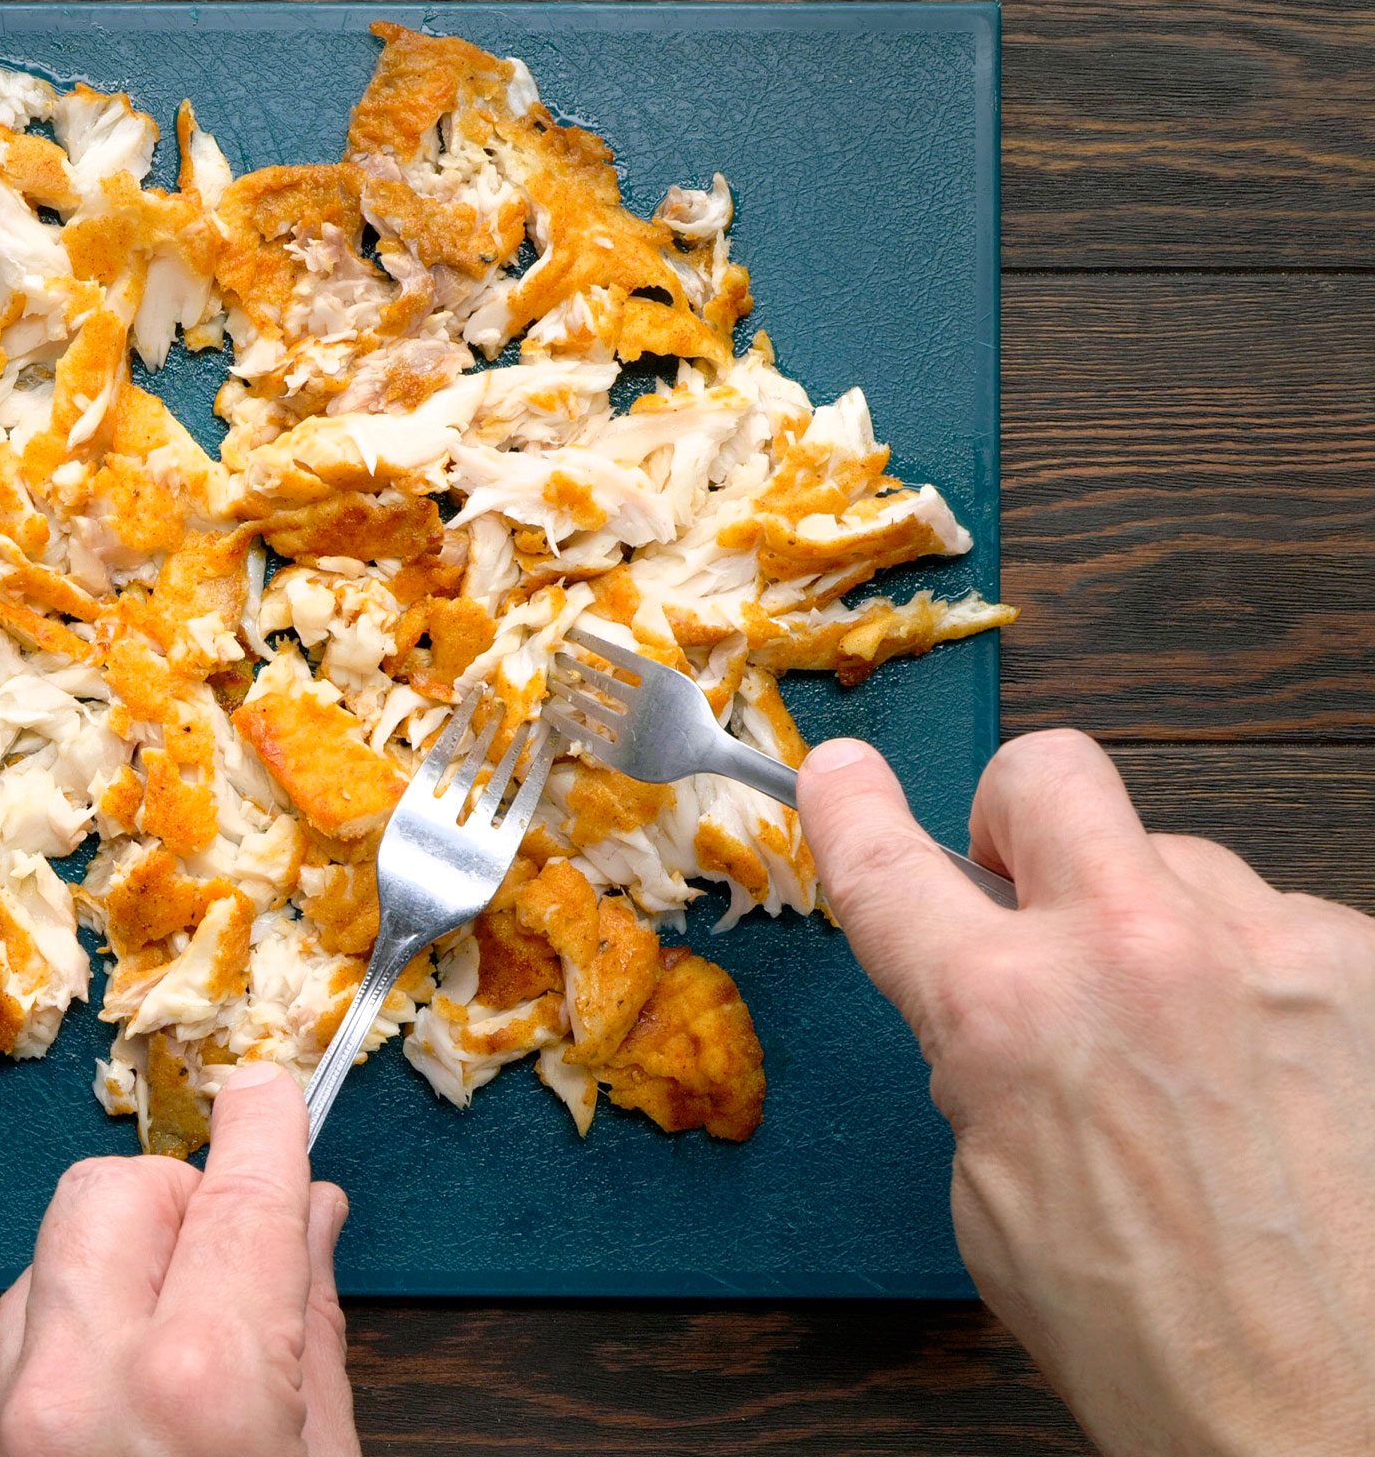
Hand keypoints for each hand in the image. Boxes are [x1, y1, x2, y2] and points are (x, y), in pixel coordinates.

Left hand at [0, 1063, 358, 1456]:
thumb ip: (311, 1342)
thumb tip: (308, 1224)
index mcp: (199, 1389)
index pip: (239, 1199)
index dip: (263, 1129)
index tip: (266, 1096)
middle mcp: (76, 1387)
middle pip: (111, 1189)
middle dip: (174, 1201)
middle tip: (222, 1268)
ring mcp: (0, 1420)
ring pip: (47, 1264)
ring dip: (110, 1284)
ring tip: (163, 1376)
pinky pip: (5, 1351)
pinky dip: (60, 1358)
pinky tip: (107, 1423)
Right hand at [800, 729, 1374, 1456]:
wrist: (1327, 1407)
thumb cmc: (1152, 1333)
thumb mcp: (991, 1190)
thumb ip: (980, 1055)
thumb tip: (989, 989)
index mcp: (1004, 1012)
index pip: (888, 863)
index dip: (851, 805)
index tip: (843, 772)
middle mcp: (1132, 950)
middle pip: (1050, 774)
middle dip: (1017, 812)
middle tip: (1024, 875)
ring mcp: (1262, 947)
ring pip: (1182, 855)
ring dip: (1160, 919)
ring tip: (1186, 1039)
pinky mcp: (1360, 968)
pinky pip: (1280, 922)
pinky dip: (1259, 977)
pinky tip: (1267, 1071)